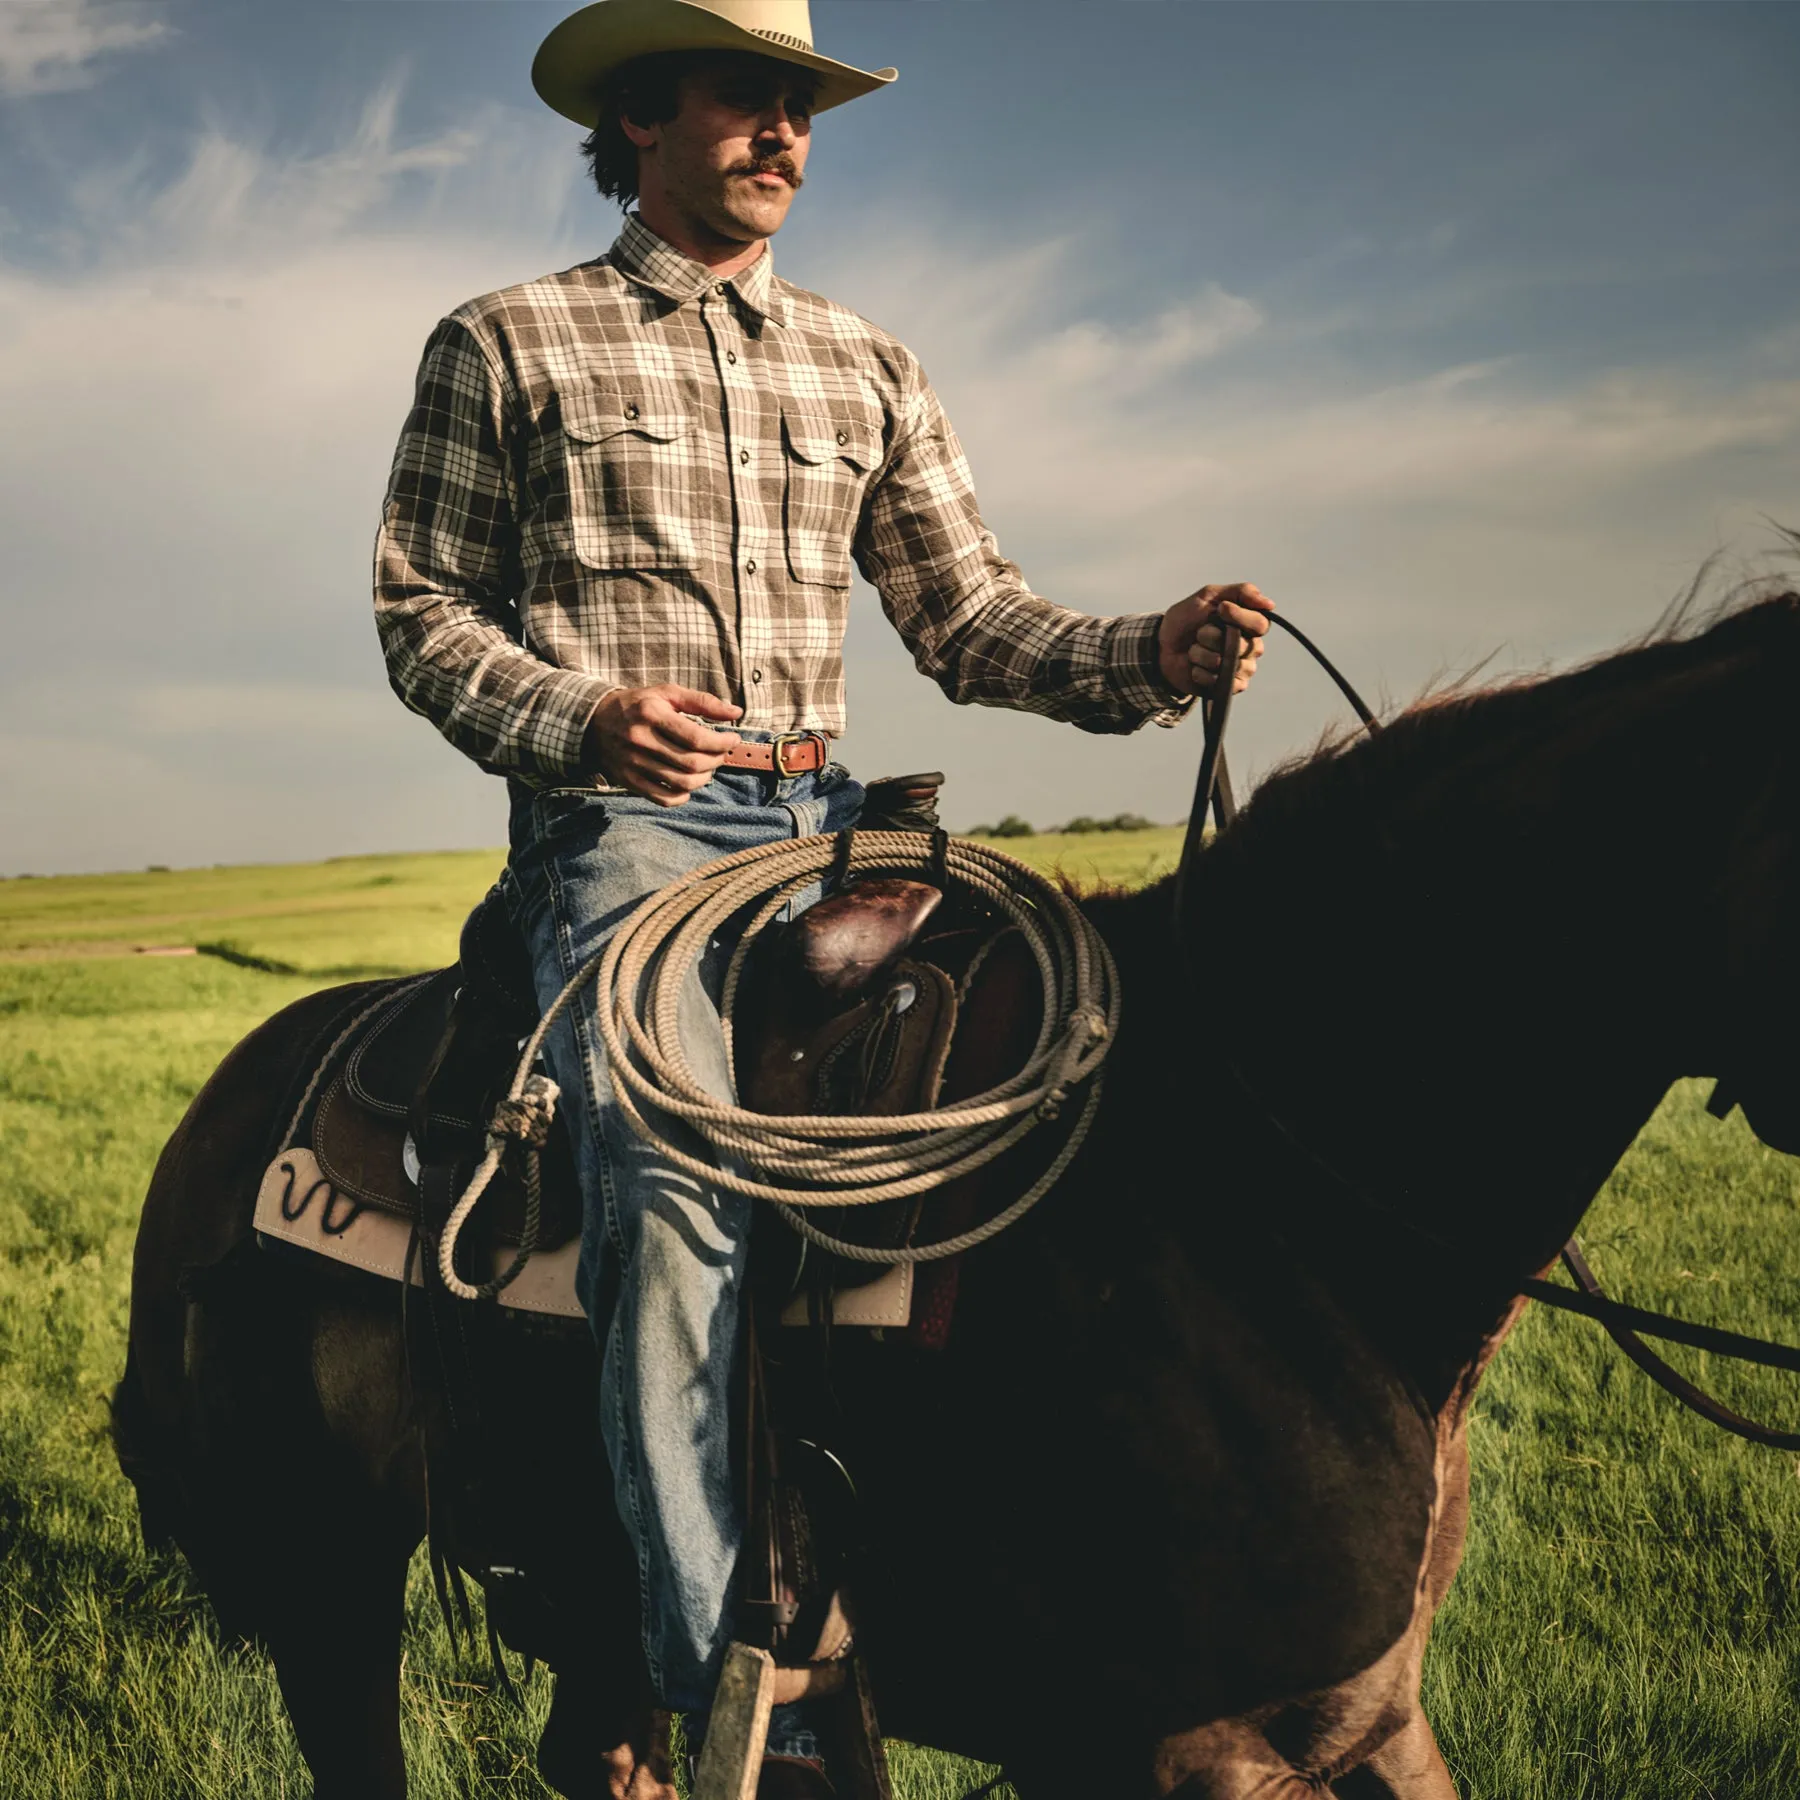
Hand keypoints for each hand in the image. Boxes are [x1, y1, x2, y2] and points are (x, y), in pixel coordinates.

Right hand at [583, 684, 742, 805]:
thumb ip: (703, 701)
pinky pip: (664, 798)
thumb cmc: (638, 705)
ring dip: (704, 778)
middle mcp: (641, 740)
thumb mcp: (667, 694)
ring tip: (707, 768)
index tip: (732, 739)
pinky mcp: (629, 781)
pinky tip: (688, 784)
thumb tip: (736, 711)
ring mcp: (633, 763)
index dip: (722, 742)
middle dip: (716, 760)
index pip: (697, 737)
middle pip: (692, 763)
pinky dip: (683, 795)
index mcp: (652, 714)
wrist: (592, 722)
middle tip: (720, 753)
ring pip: (682, 783)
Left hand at [1158, 583, 1273, 696]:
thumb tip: (1270, 604)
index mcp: (1249, 626)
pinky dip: (1199, 672)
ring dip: (1201, 654)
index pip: (1260, 624)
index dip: (1239, 617)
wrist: (1162, 646)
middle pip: (1241, 645)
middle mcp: (1250, 648)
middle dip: (1211, 636)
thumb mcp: (1209, 596)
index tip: (1220, 610)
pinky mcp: (1228, 688)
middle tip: (1199, 633)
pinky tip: (1194, 667)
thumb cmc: (1187, 620)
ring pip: (1226, 664)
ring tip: (1193, 650)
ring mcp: (1240, 669)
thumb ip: (1241, 593)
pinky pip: (1219, 682)